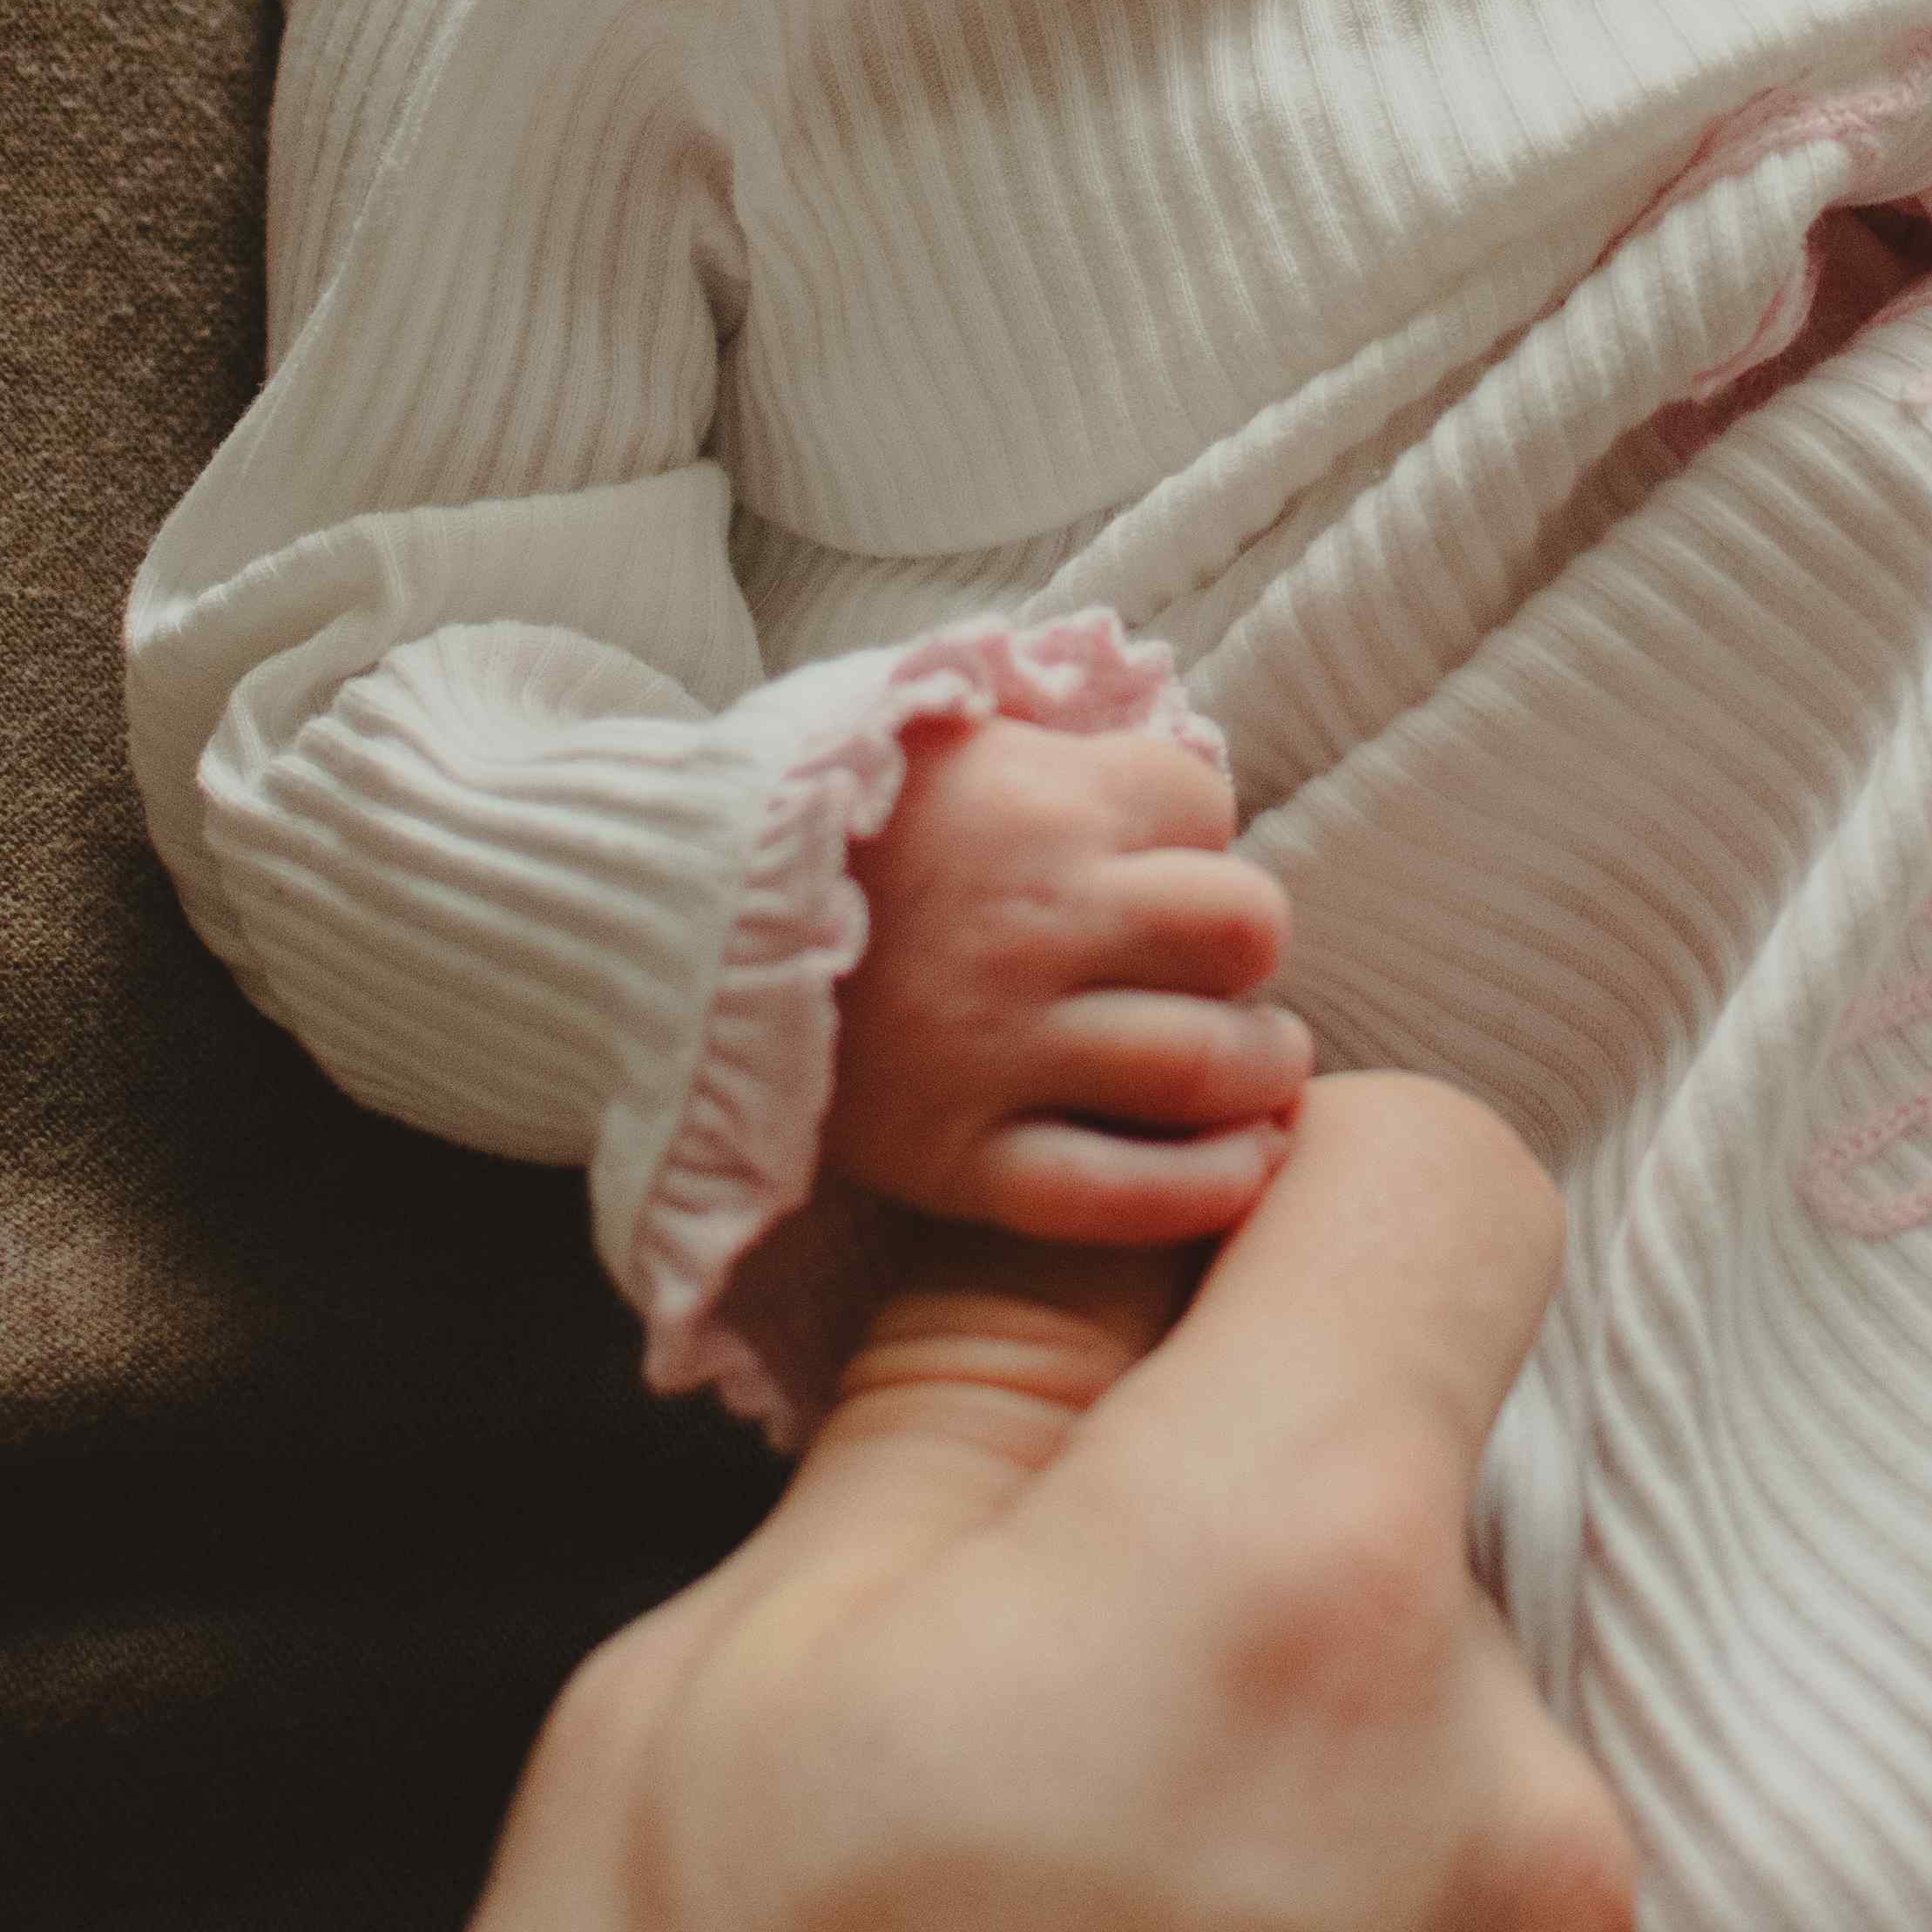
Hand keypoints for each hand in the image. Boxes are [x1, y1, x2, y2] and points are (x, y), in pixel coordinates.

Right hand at [279, 1074, 1651, 1931]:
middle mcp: (1511, 1806)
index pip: (1449, 1180)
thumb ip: (952, 1417)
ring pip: (1438, 1762)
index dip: (1292, 1174)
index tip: (1141, 1278)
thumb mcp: (704, 1722)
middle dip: (1234, 1532)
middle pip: (1429, 1498)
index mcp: (1287, 1595)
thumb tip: (1063, 1220)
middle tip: (985, 1725)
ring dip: (1280, 1790)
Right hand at [832, 715, 1312, 1240]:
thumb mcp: (951, 738)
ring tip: (1254, 1068)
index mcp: (1041, 802)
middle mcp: (1036, 921)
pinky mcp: (957, 1156)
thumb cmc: (833, 826)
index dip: (1197, 832)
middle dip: (1245, 948)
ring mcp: (997, 1045)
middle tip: (1218, 971)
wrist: (672, 922)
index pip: (1206, 805)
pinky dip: (1204, 1189)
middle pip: (1240, 930)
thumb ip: (1069, 750)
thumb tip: (1188, 784)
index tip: (1162, 861)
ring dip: (1259, 1069)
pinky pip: (1120, 1193)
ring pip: (1204, 1065)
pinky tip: (1238, 1167)